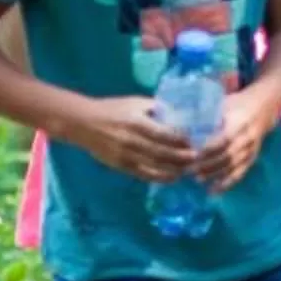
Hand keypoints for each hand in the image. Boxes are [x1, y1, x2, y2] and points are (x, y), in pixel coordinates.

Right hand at [64, 95, 196, 182]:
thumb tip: (178, 112)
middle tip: (197, 158)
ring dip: (174, 169)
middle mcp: (132, 140)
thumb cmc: (112, 109)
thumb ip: (155, 108)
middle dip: (182, 157)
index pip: (163, 134)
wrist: (84, 123)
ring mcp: (126, 155)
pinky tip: (172, 177)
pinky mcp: (121, 166)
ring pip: (155, 166)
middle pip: (162, 152)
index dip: (180, 140)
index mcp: (136, 122)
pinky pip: (144, 174)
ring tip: (188, 169)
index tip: (193, 141)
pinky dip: (160, 177)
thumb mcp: (134, 102)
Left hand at [194, 95, 269, 192]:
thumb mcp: (224, 104)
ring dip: (215, 175)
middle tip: (188, 171)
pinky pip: (240, 174)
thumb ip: (208, 115)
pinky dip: (226, 184)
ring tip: (197, 180)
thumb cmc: (238, 104)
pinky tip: (214, 191)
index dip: (208, 150)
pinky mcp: (252, 158)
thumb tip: (181, 124)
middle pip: (227, 156)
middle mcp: (248, 138)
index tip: (192, 155)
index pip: (224, 139)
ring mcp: (251, 150)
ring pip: (233, 167)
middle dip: (208, 166)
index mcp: (240, 122)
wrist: (264, 108)